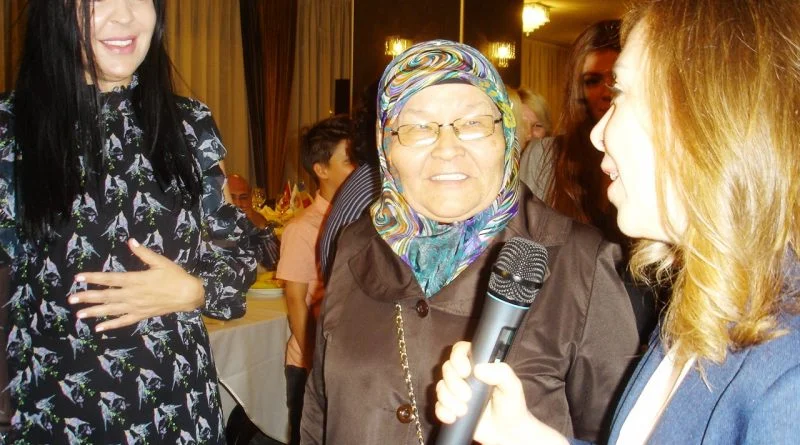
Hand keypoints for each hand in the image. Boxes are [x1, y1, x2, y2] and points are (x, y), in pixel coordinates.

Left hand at [69, 239, 204, 331]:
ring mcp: (136, 306)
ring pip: (111, 310)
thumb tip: (131, 241)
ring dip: (94, 312)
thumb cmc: (175, 276)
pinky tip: (98, 328)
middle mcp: (133, 294)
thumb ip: (144, 253)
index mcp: (136, 279)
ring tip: (79, 314)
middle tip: (71, 299)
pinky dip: (111, 325)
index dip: (93, 278)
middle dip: (88, 297)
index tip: (78, 278)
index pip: (110, 279)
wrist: (189, 295)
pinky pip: (123, 321)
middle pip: (106, 296)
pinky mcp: (141, 315)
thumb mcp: (161, 261)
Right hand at [435, 341, 568, 444]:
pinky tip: (454, 417)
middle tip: (468, 396)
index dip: (458, 358)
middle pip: (447, 368)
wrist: (507, 432)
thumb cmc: (511, 405)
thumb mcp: (513, 386)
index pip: (460, 350)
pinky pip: (438, 406)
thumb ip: (501, 373)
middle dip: (454, 383)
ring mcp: (456, 392)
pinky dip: (443, 411)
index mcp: (478, 365)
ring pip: (440, 387)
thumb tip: (479, 369)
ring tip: (464, 410)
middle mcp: (465, 376)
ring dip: (449, 399)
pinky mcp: (451, 408)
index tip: (465, 371)